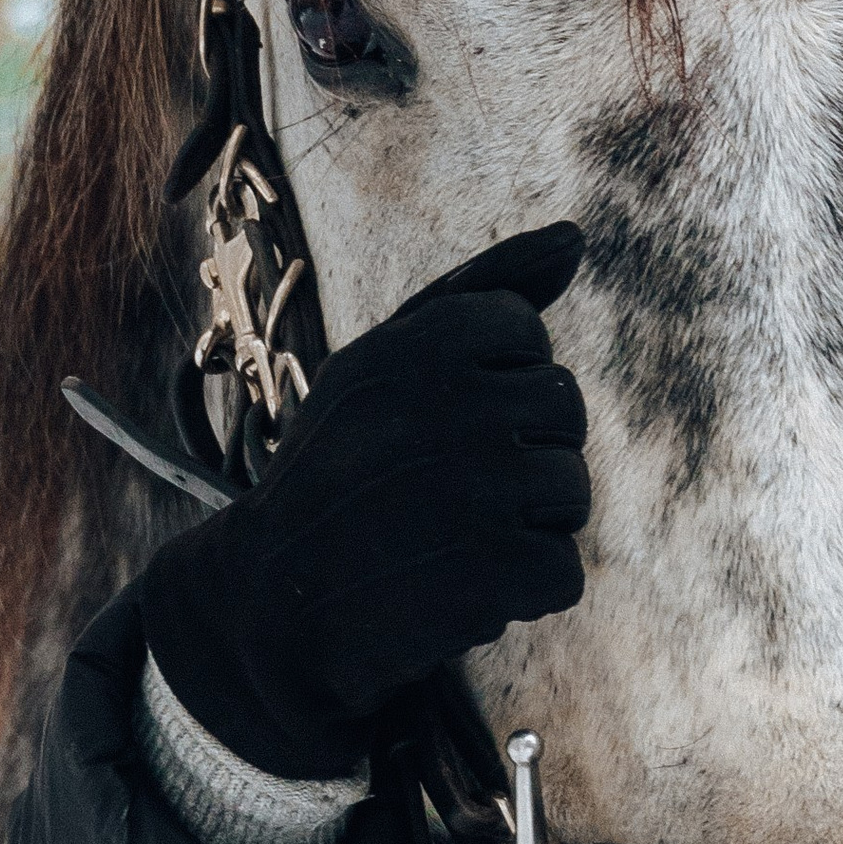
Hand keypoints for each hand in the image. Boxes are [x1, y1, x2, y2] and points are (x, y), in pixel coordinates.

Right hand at [140, 223, 588, 779]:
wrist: (267, 606)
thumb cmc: (338, 472)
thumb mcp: (385, 364)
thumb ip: (482, 290)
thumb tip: (575, 237)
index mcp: (423, 343)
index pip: (526, 338)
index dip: (486, 389)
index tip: (421, 425)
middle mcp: (454, 405)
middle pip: (562, 409)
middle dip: (514, 453)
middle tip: (435, 490)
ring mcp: (480, 490)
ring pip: (572, 491)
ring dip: (520, 526)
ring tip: (444, 540)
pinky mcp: (498, 572)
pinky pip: (563, 573)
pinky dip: (516, 597)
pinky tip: (453, 593)